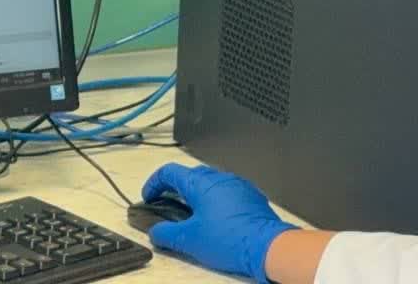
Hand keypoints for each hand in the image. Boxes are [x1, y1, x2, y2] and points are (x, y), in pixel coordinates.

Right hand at [141, 164, 297, 283]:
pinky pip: (227, 191)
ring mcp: (237, 184)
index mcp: (199, 182)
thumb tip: (156, 232)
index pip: (168, 172)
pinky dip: (215, 200)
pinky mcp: (250, 195)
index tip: (149, 197)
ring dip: (196, 195)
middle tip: (167, 205)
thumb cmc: (230, 239)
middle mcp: (218, 177)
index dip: (154, 183)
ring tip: (193, 215)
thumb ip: (166, 234)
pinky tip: (217, 219)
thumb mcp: (190, 240)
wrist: (268, 246)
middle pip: (189, 175)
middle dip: (175, 189)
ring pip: (209, 183)